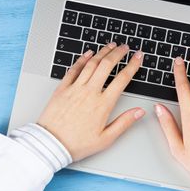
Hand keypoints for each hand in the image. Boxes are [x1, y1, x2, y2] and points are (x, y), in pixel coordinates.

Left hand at [38, 43, 144, 160]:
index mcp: (103, 104)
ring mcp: (75, 88)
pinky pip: (74, 69)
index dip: (133, 65)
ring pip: (91, 64)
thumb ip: (124, 123)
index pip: (122, 79)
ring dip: (102, 52)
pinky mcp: (62, 88)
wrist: (50, 144)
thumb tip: (139, 112)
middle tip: (125, 47)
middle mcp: (90, 92)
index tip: (138, 57)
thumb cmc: (77, 144)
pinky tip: (88, 53)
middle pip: (107, 65)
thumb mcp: (106, 139)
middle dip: (118, 53)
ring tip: (110, 46)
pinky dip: (82, 59)